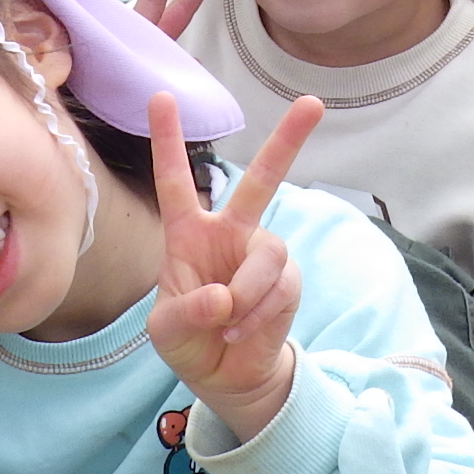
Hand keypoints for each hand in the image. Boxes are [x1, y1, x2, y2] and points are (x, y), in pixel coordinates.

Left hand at [148, 89, 320, 443]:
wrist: (226, 377)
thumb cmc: (189, 342)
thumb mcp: (166, 331)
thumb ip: (186, 311)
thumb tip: (223, 297)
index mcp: (189, 234)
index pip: (175, 181)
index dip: (168, 140)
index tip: (160, 95)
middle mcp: (231, 234)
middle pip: (260, 181)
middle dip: (287, 142)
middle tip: (313, 104)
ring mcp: (262, 256)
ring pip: (268, 255)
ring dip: (246, 295)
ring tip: (228, 324)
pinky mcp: (287, 282)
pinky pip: (280, 289)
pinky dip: (257, 316)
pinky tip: (241, 333)